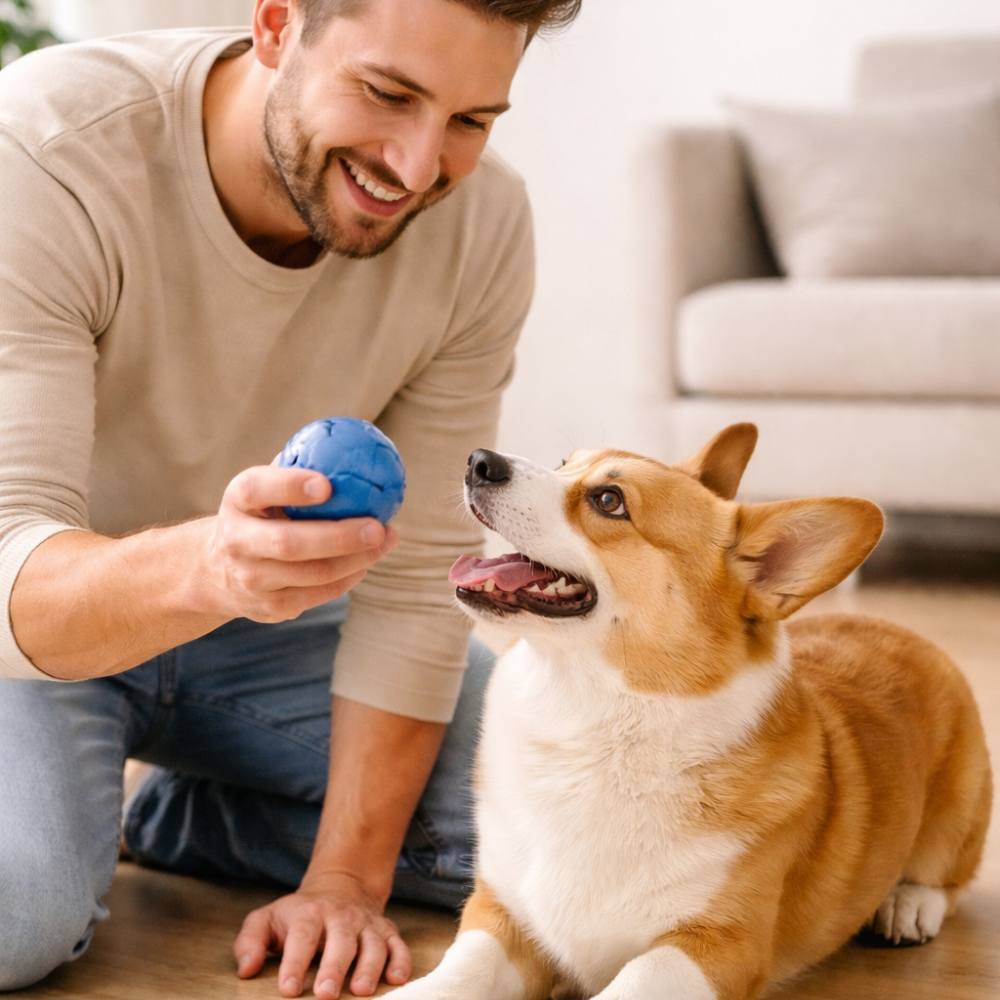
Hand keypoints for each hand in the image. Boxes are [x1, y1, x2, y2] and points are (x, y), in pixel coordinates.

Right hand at [192, 465, 398, 622]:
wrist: (215, 571)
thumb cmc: (258, 514)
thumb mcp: (263, 489)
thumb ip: (296, 468)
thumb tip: (351, 444)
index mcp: (236, 501)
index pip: (257, 489)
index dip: (290, 486)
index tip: (328, 484)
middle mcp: (237, 542)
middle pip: (289, 543)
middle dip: (340, 537)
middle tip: (378, 527)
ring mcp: (252, 580)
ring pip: (313, 574)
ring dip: (357, 559)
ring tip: (387, 540)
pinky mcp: (271, 607)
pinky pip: (320, 593)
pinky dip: (350, 576)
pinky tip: (368, 559)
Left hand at [234, 872, 411, 997]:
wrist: (342, 885)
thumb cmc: (299, 914)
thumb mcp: (268, 919)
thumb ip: (250, 941)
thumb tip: (246, 969)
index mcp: (309, 914)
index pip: (302, 936)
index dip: (295, 962)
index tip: (288, 989)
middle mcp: (341, 917)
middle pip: (341, 940)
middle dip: (334, 968)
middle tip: (325, 995)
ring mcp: (367, 924)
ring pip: (373, 943)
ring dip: (370, 966)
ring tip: (362, 990)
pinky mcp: (387, 931)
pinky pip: (398, 945)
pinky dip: (401, 961)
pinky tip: (397, 979)